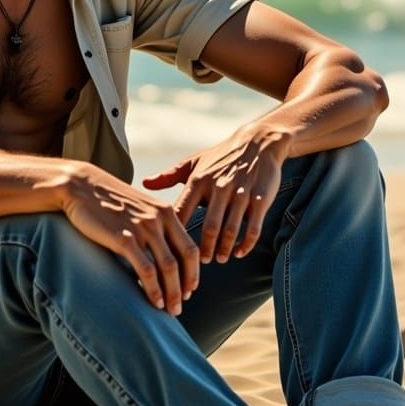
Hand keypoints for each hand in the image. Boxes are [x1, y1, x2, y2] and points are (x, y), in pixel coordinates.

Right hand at [61, 163, 199, 315]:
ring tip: (170, 310)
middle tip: (182, 304)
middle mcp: (159, 220)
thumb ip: (154, 224)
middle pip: (184, 260)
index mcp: (166, 211)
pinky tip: (153, 302)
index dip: (193, 272)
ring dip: (172, 293)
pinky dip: (153, 289)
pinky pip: (146, 270)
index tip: (190, 288)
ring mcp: (142, 229)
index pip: (190, 247)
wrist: (81, 186)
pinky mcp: (124, 238)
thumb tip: (163, 250)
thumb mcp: (139, 206)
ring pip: (168, 267)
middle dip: (186, 286)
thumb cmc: (108, 199)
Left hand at [142, 127, 290, 263]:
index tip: (171, 251)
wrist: (258, 142)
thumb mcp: (193, 163)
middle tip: (198, 263)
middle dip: (202, 250)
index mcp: (197, 181)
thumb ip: (168, 176)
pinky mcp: (260, 198)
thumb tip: (143, 183)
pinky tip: (239, 252)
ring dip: (223, 249)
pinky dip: (246, 244)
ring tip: (218, 259)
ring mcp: (240, 193)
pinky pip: (252, 227)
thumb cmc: (220, 157)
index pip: (181, 213)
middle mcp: (218, 187)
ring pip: (230, 230)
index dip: (175, 236)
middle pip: (208, 228)